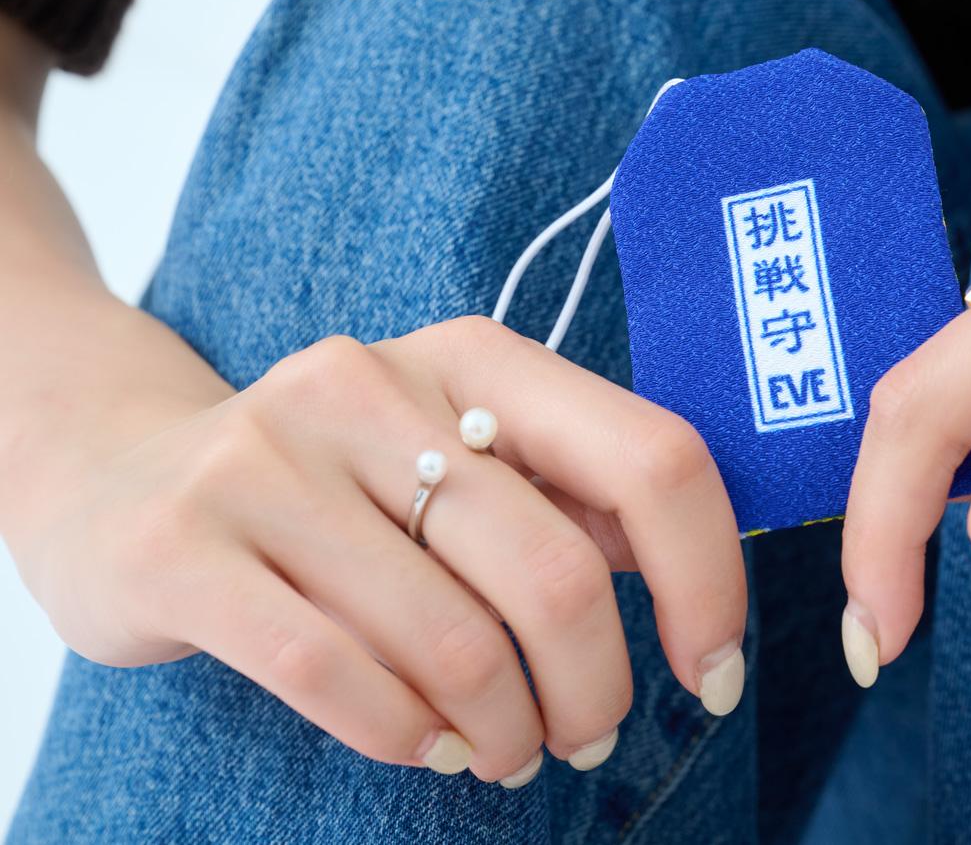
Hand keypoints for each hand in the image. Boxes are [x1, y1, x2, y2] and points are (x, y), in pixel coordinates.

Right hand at [10, 315, 745, 786]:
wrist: (122, 474)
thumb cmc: (337, 488)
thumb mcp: (456, 457)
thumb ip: (567, 502)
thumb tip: (696, 582)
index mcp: (474, 357)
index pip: (651, 457)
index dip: (708, 580)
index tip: (711, 672)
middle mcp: (374, 383)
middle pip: (556, 572)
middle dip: (596, 689)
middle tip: (586, 739)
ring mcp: (269, 458)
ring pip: (452, 640)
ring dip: (506, 729)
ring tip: (507, 751)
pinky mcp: (183, 542)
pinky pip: (333, 672)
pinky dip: (406, 735)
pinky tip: (428, 749)